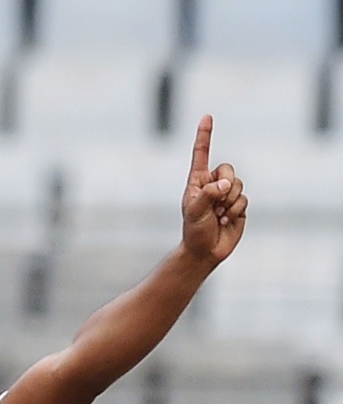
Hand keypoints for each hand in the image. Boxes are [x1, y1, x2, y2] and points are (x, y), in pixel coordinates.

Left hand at [181, 114, 246, 264]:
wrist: (205, 251)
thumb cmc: (194, 230)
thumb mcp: (194, 211)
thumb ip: (208, 194)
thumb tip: (226, 183)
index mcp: (197, 181)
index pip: (201, 154)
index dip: (205, 135)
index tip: (207, 117)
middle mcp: (212, 184)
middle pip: (228, 169)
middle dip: (225, 186)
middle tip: (215, 205)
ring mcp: (226, 194)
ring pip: (239, 185)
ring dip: (229, 202)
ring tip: (218, 216)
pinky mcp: (239, 204)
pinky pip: (245, 199)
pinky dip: (236, 210)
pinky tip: (226, 220)